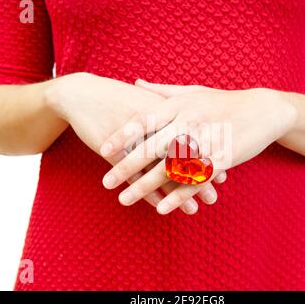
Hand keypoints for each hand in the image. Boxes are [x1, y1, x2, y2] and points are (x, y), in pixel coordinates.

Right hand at [43, 73, 225, 212]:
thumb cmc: (117, 99)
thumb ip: (169, 113)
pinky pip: (136, 177)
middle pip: (182, 156)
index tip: (222, 171)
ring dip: (178, 192)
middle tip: (214, 195)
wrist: (82, 95)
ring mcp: (134, 140)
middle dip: (199, 178)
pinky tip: (162, 207)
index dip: (208, 155)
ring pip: (160, 171)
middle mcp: (153, 126)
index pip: (192, 138)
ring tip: (194, 209)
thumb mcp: (146, 101)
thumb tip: (189, 127)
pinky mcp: (115, 152)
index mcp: (164, 110)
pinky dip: (150, 193)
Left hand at [101, 80, 296, 213]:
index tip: (103, 151)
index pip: (144, 121)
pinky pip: (196, 180)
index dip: (122, 137)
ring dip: (146, 186)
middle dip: (127, 167)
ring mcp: (206, 142)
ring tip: (125, 200)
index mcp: (179, 105)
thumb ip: (161, 90)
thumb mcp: (191, 91)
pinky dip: (178, 195)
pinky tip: (162, 208)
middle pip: (152, 148)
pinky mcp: (221, 159)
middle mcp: (189, 122)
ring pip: (170, 168)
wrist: (262, 110)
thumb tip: (135, 82)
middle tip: (106, 183)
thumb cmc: (222, 101)